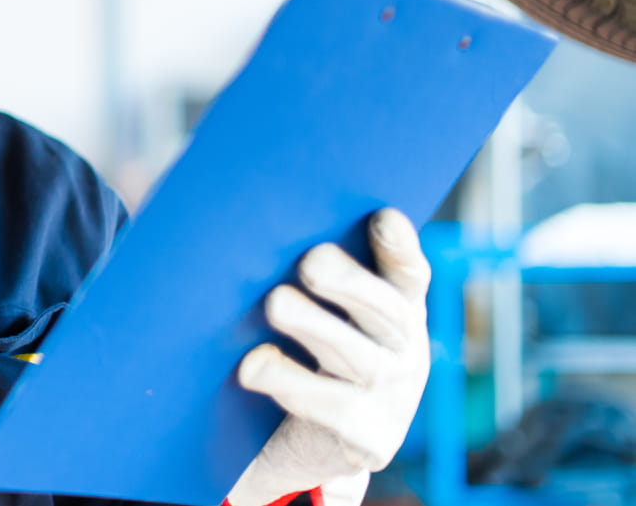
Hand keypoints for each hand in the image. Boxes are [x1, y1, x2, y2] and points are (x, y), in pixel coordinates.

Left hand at [226, 207, 431, 505]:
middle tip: (310, 261)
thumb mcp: (330, 314)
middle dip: (349, 282)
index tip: (380, 217)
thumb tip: (262, 222)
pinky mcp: (367, 439)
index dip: (400, 247)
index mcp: (400, 310)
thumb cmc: (315, 354)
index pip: (410, 274)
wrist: (317, 444)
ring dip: (314, 325)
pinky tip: (251, 365)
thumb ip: (318, 276)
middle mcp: (405, 351)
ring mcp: (391, 398)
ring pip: (357, 357)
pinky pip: (325, 406)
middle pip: (387, 310)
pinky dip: (285, 381)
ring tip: (277, 302)